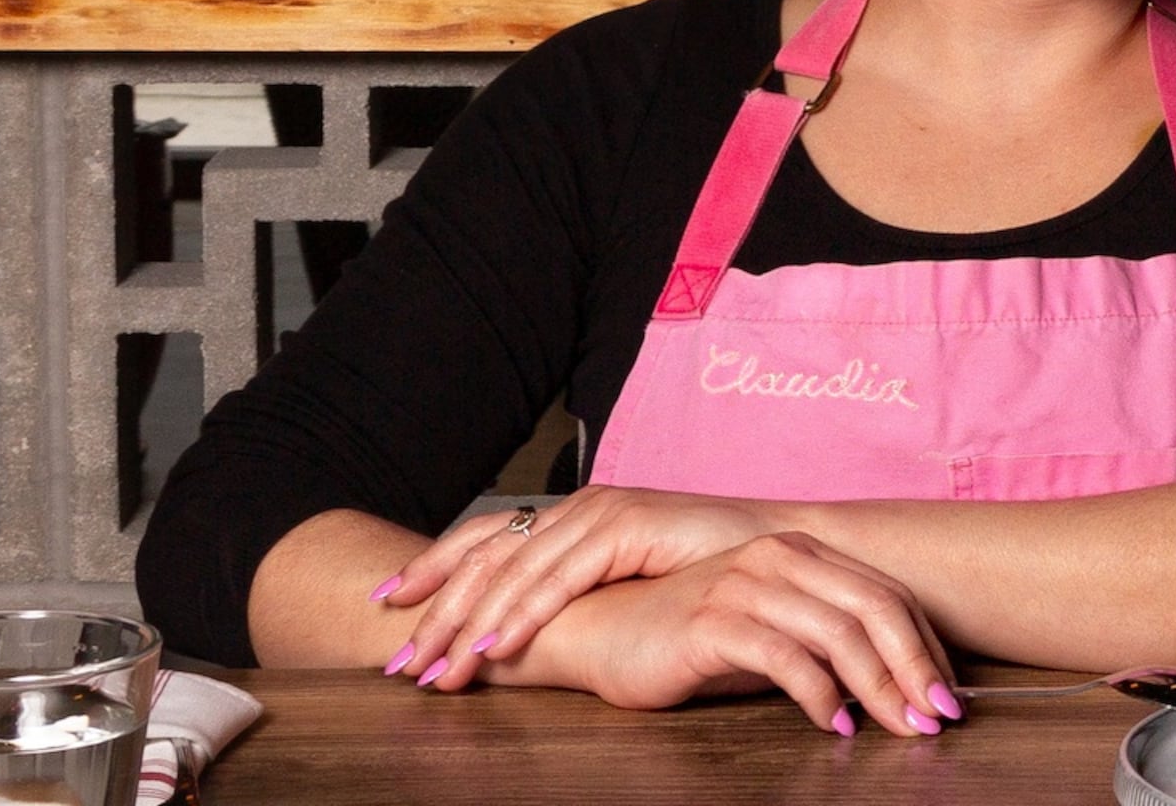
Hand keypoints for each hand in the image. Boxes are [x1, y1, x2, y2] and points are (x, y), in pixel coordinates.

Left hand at [376, 489, 787, 691]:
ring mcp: (602, 511)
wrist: (788, 551)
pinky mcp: (627, 525)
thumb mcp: (630, 585)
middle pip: (486, 556)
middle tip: (398, 661)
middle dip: (434, 612)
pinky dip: (520, 615)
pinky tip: (493, 649)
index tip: (387, 604)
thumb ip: (581, 595)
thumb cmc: (713, 573)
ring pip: (512, 570)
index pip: (487, 538)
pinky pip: (559, 578)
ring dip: (466, 625)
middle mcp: (580, 507)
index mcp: (575, 516)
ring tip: (434, 670)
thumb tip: (524, 635)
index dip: (432, 567)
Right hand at [490, 532, 962, 735]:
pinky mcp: (713, 619)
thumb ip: (821, 642)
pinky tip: (834, 724)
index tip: (947, 692)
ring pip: (838, 633)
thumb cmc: (685, 637)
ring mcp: (745, 584)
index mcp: (799, 553)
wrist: (598, 632)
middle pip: (875, 609)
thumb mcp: (767, 631)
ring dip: (879, 686)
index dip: (924, 646)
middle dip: (915, 668)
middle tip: (939, 716)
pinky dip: (820, 695)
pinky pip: (785, 656)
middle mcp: (778, 558)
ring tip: (899, 726)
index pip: (886, 594)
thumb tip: (888, 683)